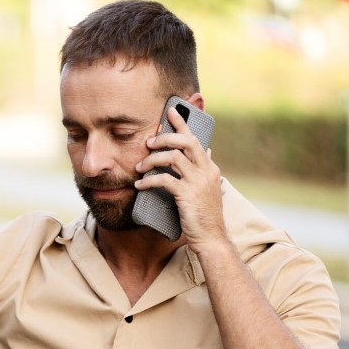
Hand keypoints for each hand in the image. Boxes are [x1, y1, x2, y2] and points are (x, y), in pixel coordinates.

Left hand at [133, 105, 228, 251]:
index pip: (195, 139)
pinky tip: (138, 186)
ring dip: (152, 159)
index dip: (182, 123)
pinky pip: (164, 180)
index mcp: (209, 168)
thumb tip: (206, 151)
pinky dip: (148, 181)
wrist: (211, 238)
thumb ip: (204, 169)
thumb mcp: (207, 188)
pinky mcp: (187, 195)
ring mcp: (198, 182)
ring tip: (139, 167)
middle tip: (148, 143)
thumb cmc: (204, 216)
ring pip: (173, 158)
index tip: (171, 110)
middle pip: (185, 142)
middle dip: (164, 137)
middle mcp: (206, 171)